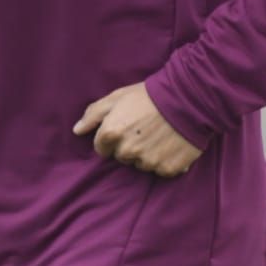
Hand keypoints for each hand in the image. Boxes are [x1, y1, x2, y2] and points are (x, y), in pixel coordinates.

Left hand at [73, 83, 200, 177]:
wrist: (187, 98)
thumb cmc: (149, 95)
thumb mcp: (117, 97)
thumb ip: (93, 114)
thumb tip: (77, 131)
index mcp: (111, 133)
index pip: (101, 149)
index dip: (112, 138)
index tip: (125, 127)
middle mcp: (127, 151)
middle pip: (122, 157)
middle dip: (129, 145)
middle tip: (144, 129)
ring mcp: (148, 162)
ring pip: (141, 164)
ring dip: (147, 153)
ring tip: (159, 134)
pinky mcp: (167, 169)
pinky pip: (160, 170)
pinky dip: (164, 160)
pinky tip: (170, 144)